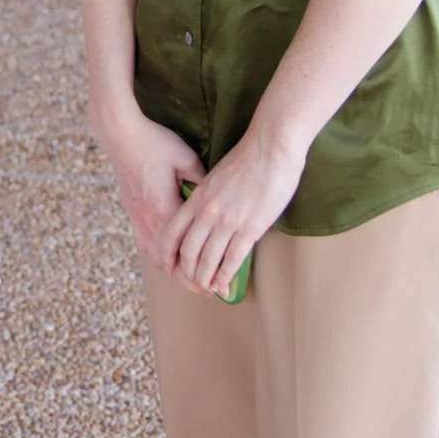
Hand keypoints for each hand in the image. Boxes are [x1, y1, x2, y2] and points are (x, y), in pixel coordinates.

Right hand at [93, 104, 206, 269]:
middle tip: (203, 288)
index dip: (199, 270)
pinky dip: (156, 252)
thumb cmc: (154, 143)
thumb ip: (202, 181)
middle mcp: (148, 218)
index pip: (184, 251)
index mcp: (164, 208)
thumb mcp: (185, 158)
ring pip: (152, 254)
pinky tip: (166, 253)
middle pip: (167, 261)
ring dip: (169, 267)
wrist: (120, 134)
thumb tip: (218, 196)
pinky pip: (143, 241)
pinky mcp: (130, 209)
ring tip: (186, 274)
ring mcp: (136, 215)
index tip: (214, 281)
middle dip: (185, 278)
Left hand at [159, 130, 304, 298]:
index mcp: (197, 198)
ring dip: (206, 279)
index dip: (167, 254)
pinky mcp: (250, 228)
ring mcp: (228, 221)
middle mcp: (207, 212)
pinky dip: (226, 276)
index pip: (171, 232)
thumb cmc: (247, 158)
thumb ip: (206, 196)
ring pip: (208, 260)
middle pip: (188, 252)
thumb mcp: (215, 176)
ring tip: (208, 289)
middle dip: (188, 273)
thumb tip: (205, 213)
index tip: (169, 266)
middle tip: (193, 283)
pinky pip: (233, 260)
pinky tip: (225, 285)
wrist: (271, 148)